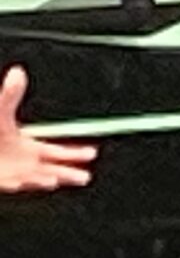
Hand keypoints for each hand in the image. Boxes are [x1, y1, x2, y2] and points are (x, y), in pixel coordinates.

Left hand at [0, 66, 94, 193]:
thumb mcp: (1, 113)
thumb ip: (10, 95)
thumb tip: (18, 72)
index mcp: (29, 147)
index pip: (58, 152)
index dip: (76, 153)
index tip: (92, 153)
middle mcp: (24, 163)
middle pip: (52, 170)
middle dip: (68, 173)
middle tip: (84, 177)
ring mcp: (14, 173)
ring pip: (34, 179)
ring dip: (44, 179)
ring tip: (53, 180)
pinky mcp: (3, 180)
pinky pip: (12, 184)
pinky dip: (20, 183)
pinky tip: (24, 182)